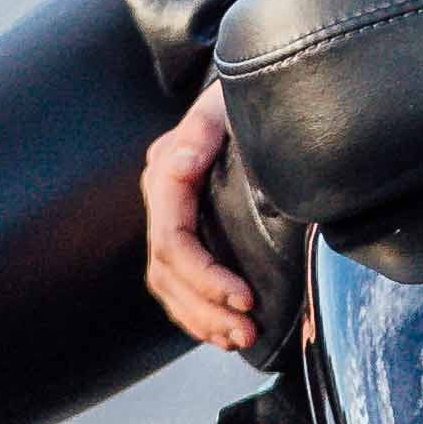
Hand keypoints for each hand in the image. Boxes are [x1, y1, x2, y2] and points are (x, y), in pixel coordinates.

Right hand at [141, 79, 256, 355]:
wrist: (260, 84)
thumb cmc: (251, 94)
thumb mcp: (230, 103)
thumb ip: (204, 130)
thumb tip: (182, 162)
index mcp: (167, 168)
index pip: (172, 240)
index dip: (205, 277)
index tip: (246, 298)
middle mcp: (162, 196)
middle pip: (168, 271)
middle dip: (206, 308)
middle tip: (247, 332)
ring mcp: (171, 214)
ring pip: (169, 284)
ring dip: (201, 319)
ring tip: (239, 339)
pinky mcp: (189, 227)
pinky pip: (178, 282)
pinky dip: (197, 311)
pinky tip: (221, 330)